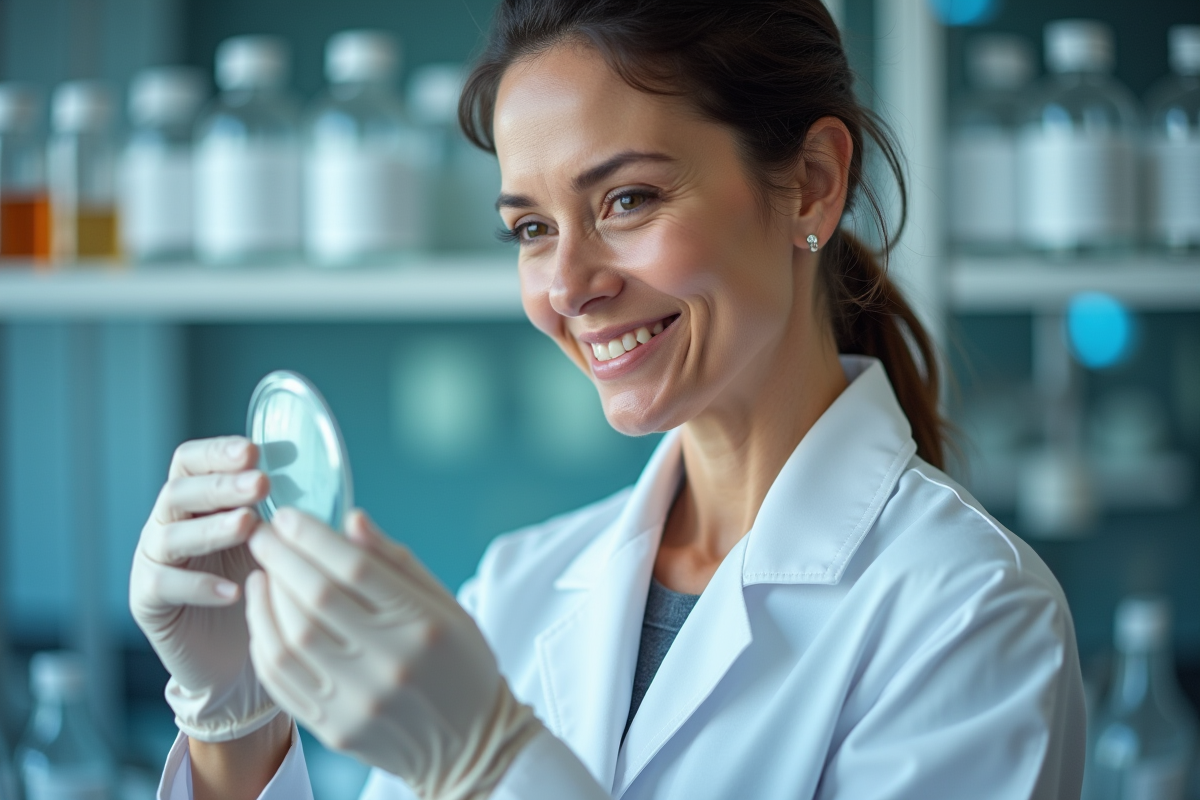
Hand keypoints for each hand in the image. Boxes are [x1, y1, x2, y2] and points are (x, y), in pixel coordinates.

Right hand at [129, 436, 281, 741]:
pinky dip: (198, 586)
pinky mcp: (148, 600)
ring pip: (170, 536)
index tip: (253, 451)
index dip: (216, 453)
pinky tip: (232, 591)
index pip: (190, 462)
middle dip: (221, 486)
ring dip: (211, 528)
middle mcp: (169, 523)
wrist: (235, 652)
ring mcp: (154, 560)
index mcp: (197, 501)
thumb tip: (328, 483)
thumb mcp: (276, 543)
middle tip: (260, 484)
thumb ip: (287, 513)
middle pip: (179, 492)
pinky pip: (164, 586)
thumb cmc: (261, 585)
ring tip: (248, 526)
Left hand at [245, 509, 542, 798]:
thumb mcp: (447, 605)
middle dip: (281, 558)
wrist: (469, 745)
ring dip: (266, 598)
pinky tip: (263, 613)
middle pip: (317, 598)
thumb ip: (397, 562)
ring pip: (290, 638)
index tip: (288, 516)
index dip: (313, 537)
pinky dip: (263, 639)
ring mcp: (358, 701)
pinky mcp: (333, 729)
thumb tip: (351, 520)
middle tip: (263, 534)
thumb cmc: (460, 664)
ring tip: (262, 572)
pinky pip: (281, 680)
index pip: (355, 569)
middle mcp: (389, 664)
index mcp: (422, 626)